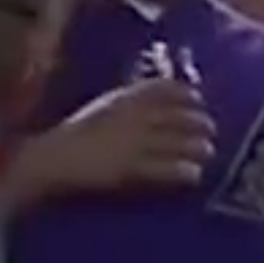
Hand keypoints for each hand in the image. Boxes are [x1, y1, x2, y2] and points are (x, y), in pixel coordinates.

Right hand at [16, 77, 216, 197]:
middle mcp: (134, 116)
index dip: (186, 93)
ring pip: (178, 142)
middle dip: (200, 122)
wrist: (52, 159)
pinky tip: (193, 174)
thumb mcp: (102, 108)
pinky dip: (184, 171)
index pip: (164, 88)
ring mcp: (134, 142)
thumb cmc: (74, 134)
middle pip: (178, 115)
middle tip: (210, 130)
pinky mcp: (132, 168)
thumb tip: (156, 102)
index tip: (198, 98)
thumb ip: (127, 102)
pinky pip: (166, 169)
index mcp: (123, 98)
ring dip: (198, 147)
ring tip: (209, 153)